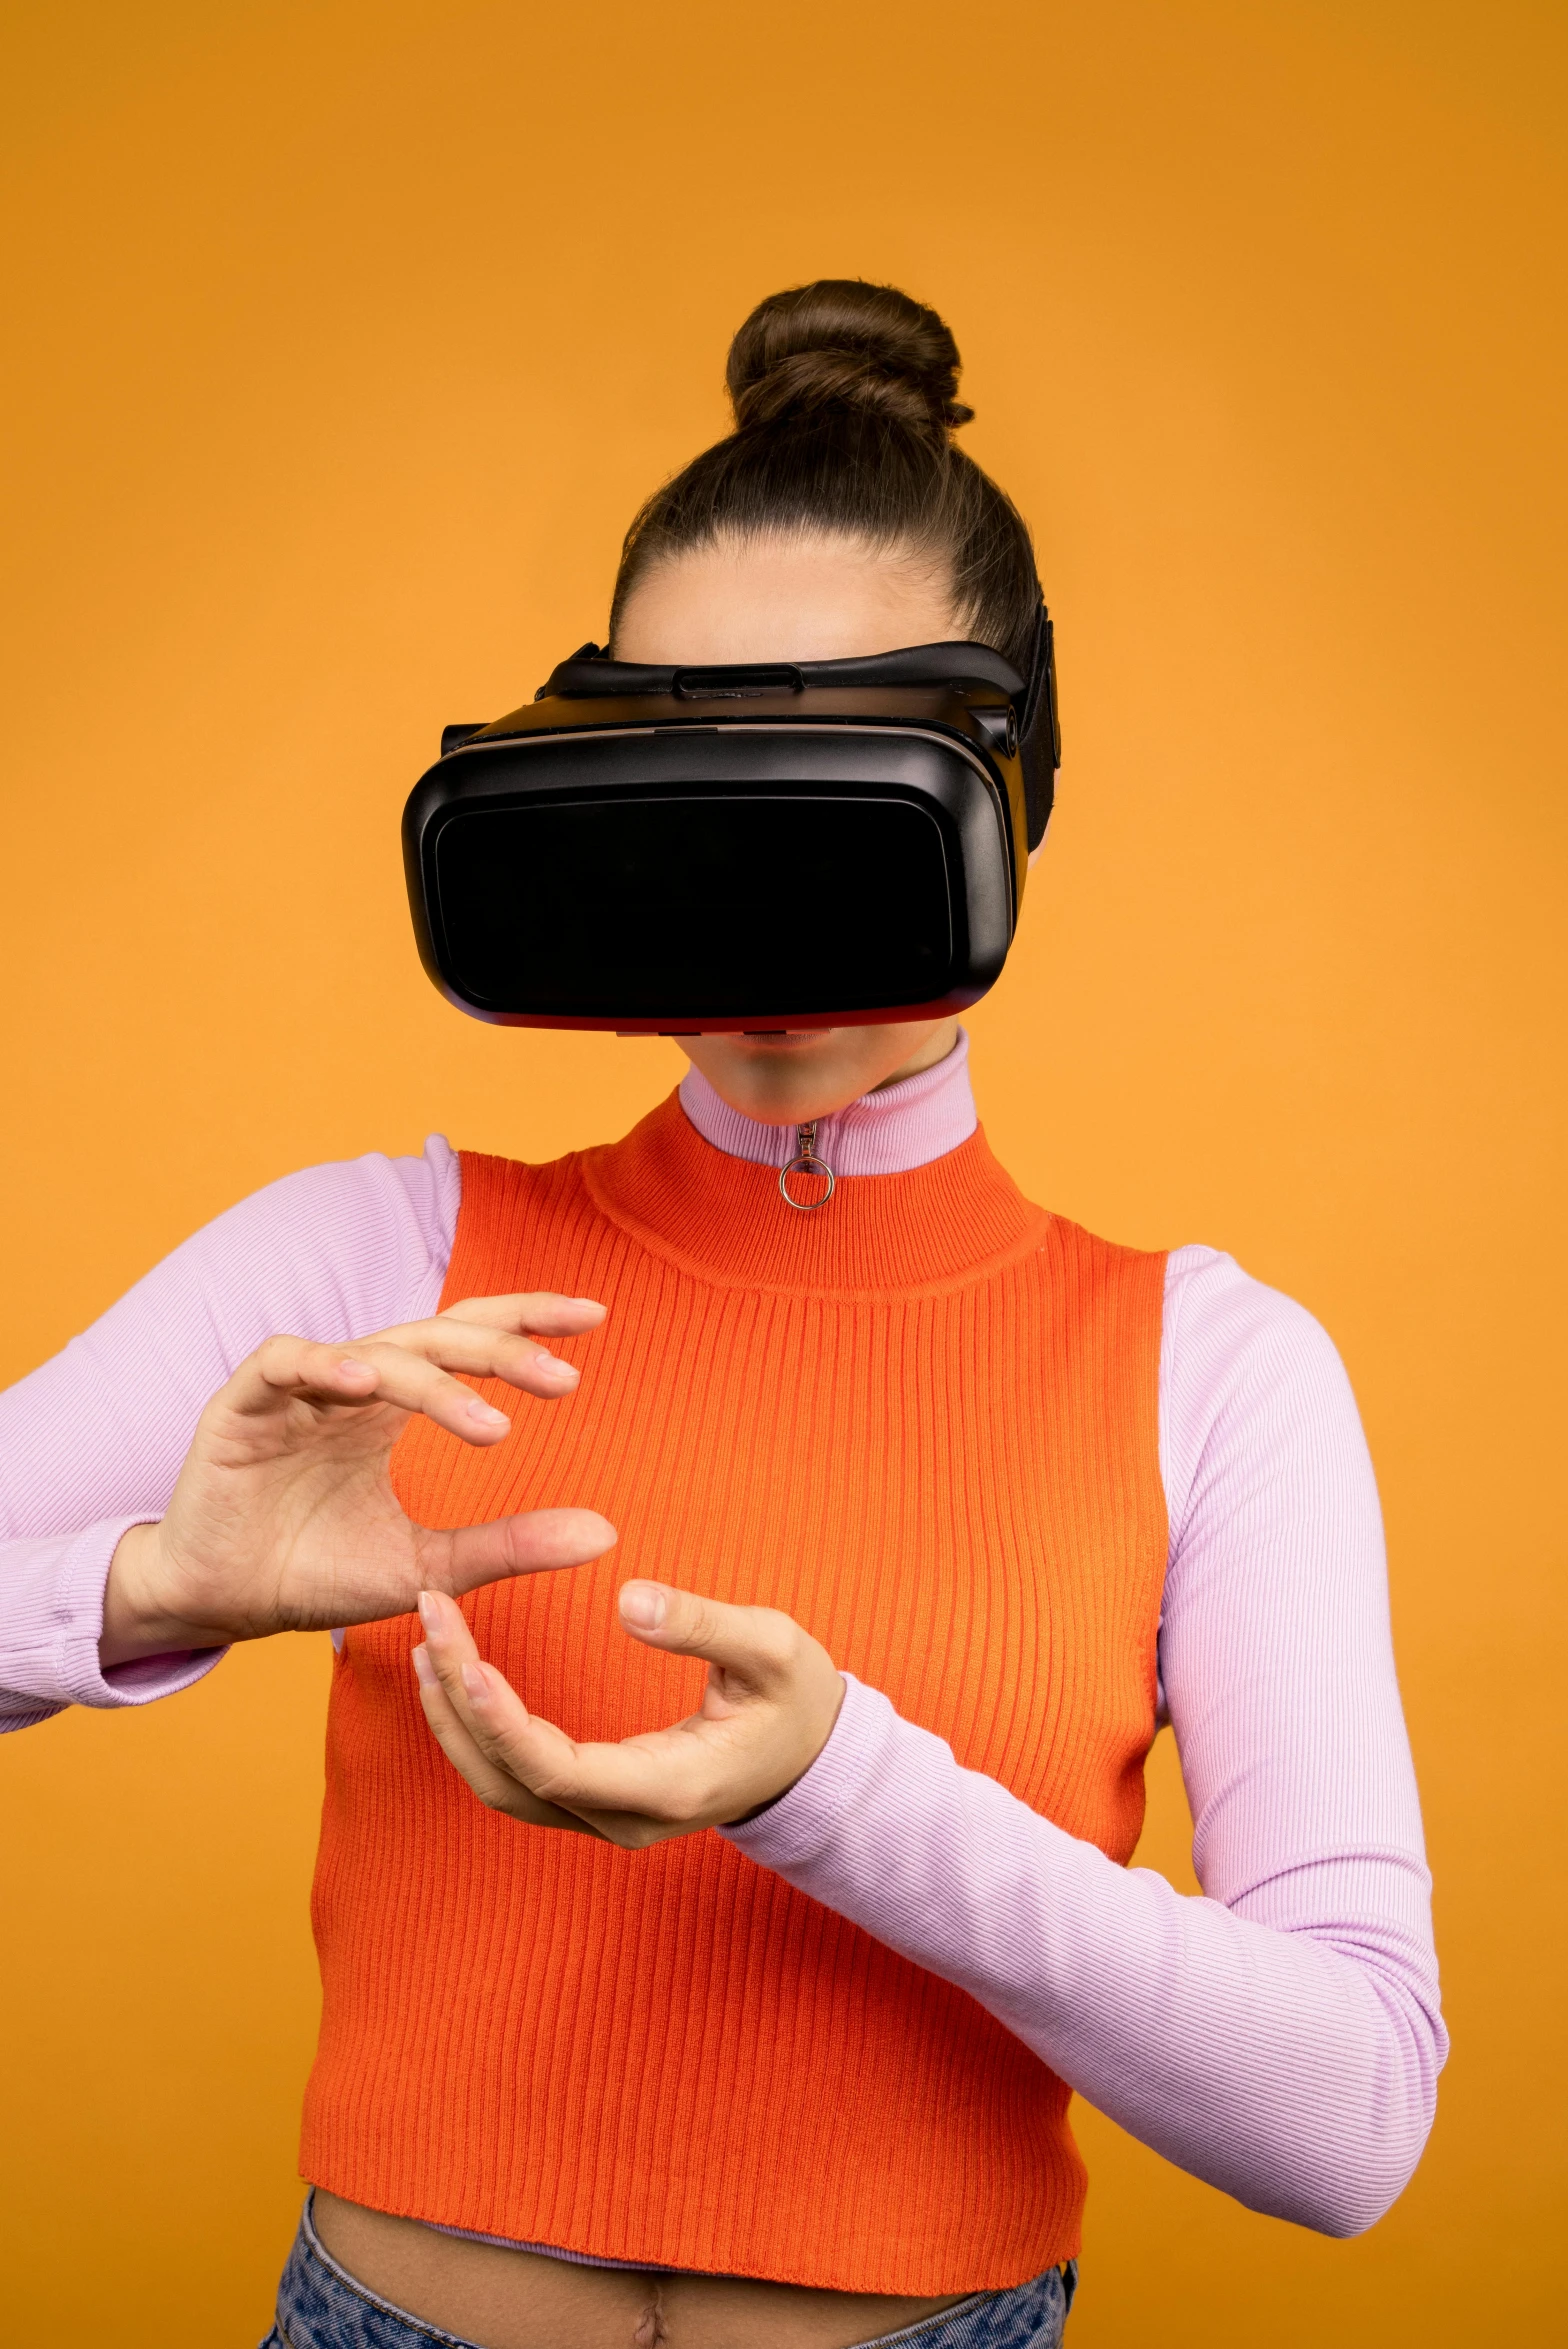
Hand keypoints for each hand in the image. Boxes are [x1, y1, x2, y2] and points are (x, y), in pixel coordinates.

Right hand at [100, 1293, 615, 1665]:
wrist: (222, 1606)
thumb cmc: (317, 1573)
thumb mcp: (428, 1565)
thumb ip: (509, 1545)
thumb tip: (607, 1533)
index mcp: (393, 1405)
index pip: (468, 1340)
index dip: (526, 1323)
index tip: (596, 1321)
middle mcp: (352, 1383)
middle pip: (436, 1336)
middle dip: (501, 1348)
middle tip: (562, 1378)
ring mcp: (298, 1390)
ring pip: (376, 1352)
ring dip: (434, 1383)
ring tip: (490, 1426)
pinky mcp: (241, 1405)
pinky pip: (285, 1361)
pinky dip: (325, 1363)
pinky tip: (365, 1381)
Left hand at [412, 1582, 845, 1847]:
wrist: (812, 1758)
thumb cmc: (795, 1698)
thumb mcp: (772, 1648)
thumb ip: (703, 1624)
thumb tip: (628, 1597)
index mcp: (669, 1787)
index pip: (558, 1770)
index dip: (502, 1721)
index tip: (465, 1660)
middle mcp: (625, 1820)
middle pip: (511, 1779)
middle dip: (459, 1700)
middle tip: (431, 1612)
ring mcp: (605, 1820)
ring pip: (501, 1787)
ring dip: (455, 1719)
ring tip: (428, 1640)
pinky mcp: (593, 1803)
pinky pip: (515, 1779)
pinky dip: (476, 1730)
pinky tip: (457, 1674)